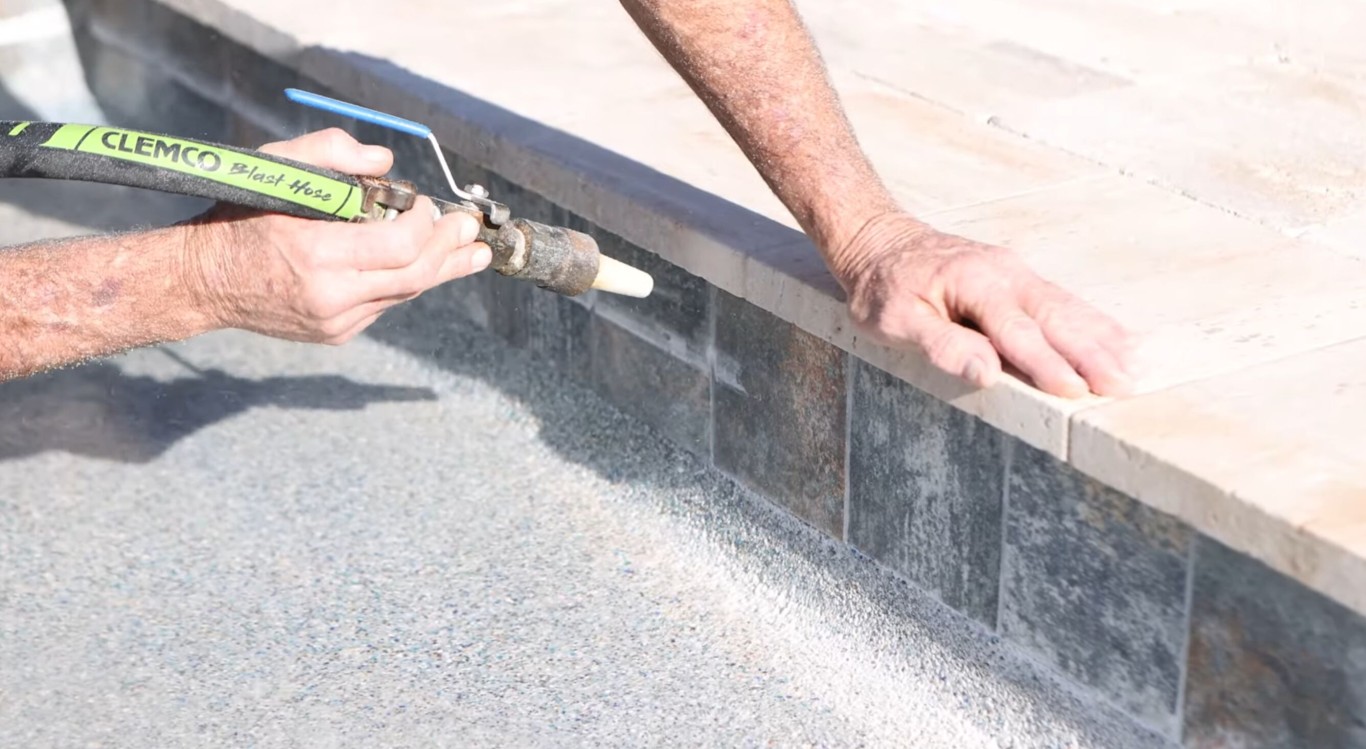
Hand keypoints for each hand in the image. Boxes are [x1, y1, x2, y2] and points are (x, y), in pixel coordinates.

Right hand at [179, 128, 490, 344]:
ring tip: (470, 253)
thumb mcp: (277, 166)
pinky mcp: (336, 334)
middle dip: (449, 251)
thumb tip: (387, 163)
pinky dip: (404, 281)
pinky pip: (384, 305)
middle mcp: (329, 296)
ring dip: (439, 269)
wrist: (203, 281)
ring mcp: (334, 322)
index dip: (426, 225)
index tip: (430, 204)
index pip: (399, 247)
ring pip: (404, 294)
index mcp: (315, 254)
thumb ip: (332, 152)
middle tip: (473, 233)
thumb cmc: (242, 214)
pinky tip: (422, 265)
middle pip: (414, 277)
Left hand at [837, 212, 1134, 397]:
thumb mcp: (895, 320)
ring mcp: (1016, 273)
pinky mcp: (1020, 279)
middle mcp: (1004, 273)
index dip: (1045, 362)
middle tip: (1122, 385)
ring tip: (1132, 368)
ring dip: (1101, 338)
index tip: (1074, 389)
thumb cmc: (883, 288)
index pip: (1016, 330)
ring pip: (1066, 308)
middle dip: (1091, 353)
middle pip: (1055, 317)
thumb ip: (943, 345)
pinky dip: (1092, 322)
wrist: (880, 240)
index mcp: (973, 283)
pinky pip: (1062, 301)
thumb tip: (988, 373)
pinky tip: (1117, 341)